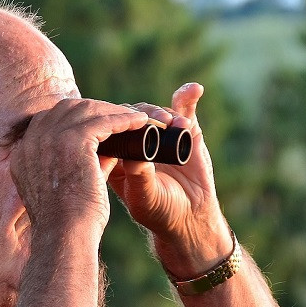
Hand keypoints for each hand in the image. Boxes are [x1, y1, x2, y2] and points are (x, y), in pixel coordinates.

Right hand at [10, 98, 149, 235]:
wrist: (65, 238)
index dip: (76, 119)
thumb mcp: (67, 188)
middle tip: (121, 117)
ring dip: (114, 112)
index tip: (99, 124)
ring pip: (86, 110)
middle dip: (96, 109)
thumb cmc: (68, 224)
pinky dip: (123, 119)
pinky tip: (140, 122)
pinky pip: (103, 120)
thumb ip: (83, 164)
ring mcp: (49, 139)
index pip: (49, 122)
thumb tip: (110, 147)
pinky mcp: (72, 141)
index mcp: (23, 155)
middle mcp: (30, 142)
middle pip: (67, 109)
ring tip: (136, 119)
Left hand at [106, 83, 231, 274]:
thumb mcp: (145, 198)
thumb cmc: (160, 212)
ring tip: (176, 123)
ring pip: (155, 112)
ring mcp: (159, 134)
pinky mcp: (183, 131)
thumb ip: (138, 177)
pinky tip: (194, 89)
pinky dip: (187, 98)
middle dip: (144, 114)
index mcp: (116, 156)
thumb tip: (132, 155)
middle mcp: (134, 142)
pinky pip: (183, 109)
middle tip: (159, 122)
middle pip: (131, 115)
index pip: (110, 129)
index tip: (132, 124)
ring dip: (164, 112)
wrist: (189, 216)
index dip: (118, 122)